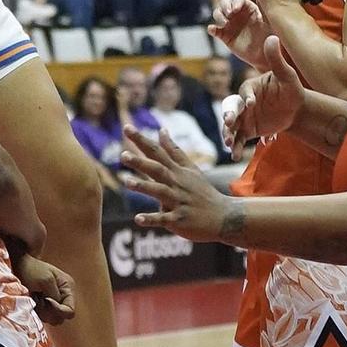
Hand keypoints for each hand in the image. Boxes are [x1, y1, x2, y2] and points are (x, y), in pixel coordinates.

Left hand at [13, 253, 74, 325]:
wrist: (20, 264)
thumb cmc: (32, 269)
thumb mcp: (45, 281)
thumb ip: (54, 296)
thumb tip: (56, 308)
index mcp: (68, 288)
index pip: (70, 311)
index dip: (58, 311)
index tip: (46, 300)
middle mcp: (64, 296)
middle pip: (61, 317)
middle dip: (48, 312)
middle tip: (38, 299)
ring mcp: (55, 301)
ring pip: (52, 319)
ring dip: (42, 311)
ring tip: (35, 297)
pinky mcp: (46, 305)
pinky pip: (44, 316)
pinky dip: (38, 311)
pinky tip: (33, 299)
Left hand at [119, 126, 233, 241]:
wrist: (224, 217)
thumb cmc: (203, 192)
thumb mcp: (190, 168)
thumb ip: (173, 150)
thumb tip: (161, 130)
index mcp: (177, 171)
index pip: (157, 152)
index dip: (141, 140)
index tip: (126, 127)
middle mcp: (177, 184)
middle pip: (157, 170)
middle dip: (140, 162)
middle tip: (122, 155)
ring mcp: (178, 202)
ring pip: (160, 192)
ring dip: (143, 187)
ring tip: (126, 182)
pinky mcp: (180, 220)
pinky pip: (164, 219)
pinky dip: (151, 219)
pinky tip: (137, 219)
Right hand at [208, 0, 269, 68]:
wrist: (266, 57)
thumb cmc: (271, 39)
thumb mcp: (271, 25)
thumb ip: (268, 13)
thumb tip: (267, 0)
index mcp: (249, 9)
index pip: (238, 0)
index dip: (235, 2)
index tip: (236, 9)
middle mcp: (238, 14)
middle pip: (225, 3)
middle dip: (224, 6)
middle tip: (229, 14)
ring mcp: (230, 24)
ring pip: (218, 14)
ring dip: (218, 16)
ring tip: (224, 24)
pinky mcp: (225, 36)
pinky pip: (215, 30)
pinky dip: (211, 29)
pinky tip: (212, 30)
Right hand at [219, 48, 303, 152]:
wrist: (295, 110)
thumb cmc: (291, 89)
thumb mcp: (287, 75)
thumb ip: (277, 59)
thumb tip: (272, 37)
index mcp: (250, 87)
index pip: (245, 92)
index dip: (247, 97)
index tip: (251, 103)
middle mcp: (244, 102)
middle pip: (233, 108)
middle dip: (230, 116)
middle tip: (230, 122)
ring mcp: (244, 117)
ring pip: (232, 125)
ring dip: (229, 133)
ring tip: (229, 143)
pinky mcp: (248, 129)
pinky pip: (239, 138)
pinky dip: (236, 146)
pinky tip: (235, 155)